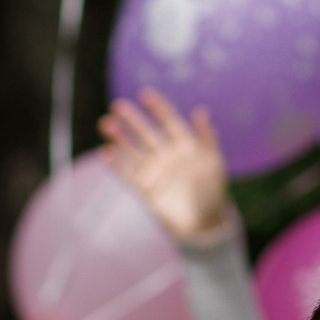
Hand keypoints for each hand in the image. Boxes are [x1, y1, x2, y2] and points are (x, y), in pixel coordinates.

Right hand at [100, 89, 232, 242]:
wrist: (203, 224)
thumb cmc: (213, 192)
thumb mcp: (214, 163)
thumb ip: (207, 138)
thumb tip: (200, 111)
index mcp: (185, 145)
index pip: (170, 121)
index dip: (158, 108)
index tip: (145, 94)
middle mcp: (167, 155)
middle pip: (147, 132)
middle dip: (133, 119)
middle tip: (117, 105)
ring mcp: (155, 171)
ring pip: (134, 150)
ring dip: (120, 137)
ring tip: (106, 124)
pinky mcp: (146, 188)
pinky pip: (128, 174)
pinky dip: (117, 164)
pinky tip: (105, 152)